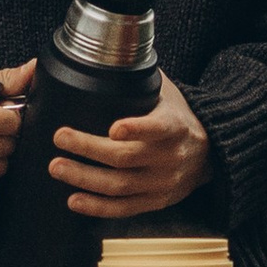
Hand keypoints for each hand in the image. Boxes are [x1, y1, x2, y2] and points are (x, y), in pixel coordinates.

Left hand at [53, 70, 211, 219]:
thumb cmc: (178, 116)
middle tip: (60, 138)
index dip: (137, 129)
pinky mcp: (155, 202)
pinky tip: (74, 200)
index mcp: (175, 127)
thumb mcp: (167, 93)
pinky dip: (98, 207)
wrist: (209, 153)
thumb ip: (139, 80)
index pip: (158, 128)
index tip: (113, 128)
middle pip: (126, 157)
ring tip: (57, 167)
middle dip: (89, 148)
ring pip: (120, 185)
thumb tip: (102, 57)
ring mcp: (162, 183)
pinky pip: (124, 208)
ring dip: (85, 178)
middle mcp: (170, 157)